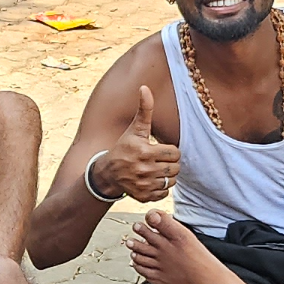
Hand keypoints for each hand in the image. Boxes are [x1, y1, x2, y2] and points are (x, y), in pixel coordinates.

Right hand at [92, 86, 178, 202]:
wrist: (107, 173)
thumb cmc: (124, 148)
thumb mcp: (134, 129)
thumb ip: (144, 109)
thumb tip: (144, 87)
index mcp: (145, 151)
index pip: (175, 153)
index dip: (169, 151)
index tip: (160, 150)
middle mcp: (145, 169)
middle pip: (175, 168)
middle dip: (169, 164)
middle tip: (159, 160)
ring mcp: (144, 184)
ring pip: (171, 181)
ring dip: (166, 176)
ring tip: (155, 170)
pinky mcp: (144, 196)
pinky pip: (164, 193)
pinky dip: (160, 188)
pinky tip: (151, 181)